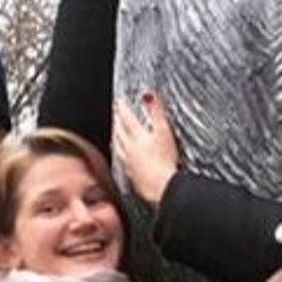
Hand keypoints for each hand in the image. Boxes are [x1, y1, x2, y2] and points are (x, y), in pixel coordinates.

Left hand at [111, 90, 181, 209]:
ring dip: (116, 137)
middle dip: (117, 121)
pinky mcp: (133, 176)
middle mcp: (129, 149)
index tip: (121, 100)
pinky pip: (123, 162)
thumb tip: (148, 94)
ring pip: (118, 147)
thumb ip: (156, 111)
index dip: (123, 107)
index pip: (126, 117)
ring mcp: (129, 163)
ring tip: (116, 134)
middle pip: (119, 131)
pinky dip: (121, 156)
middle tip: (116, 114)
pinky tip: (124, 158)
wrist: (162, 187)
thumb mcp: (163, 130)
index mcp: (137, 136)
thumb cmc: (164, 161)